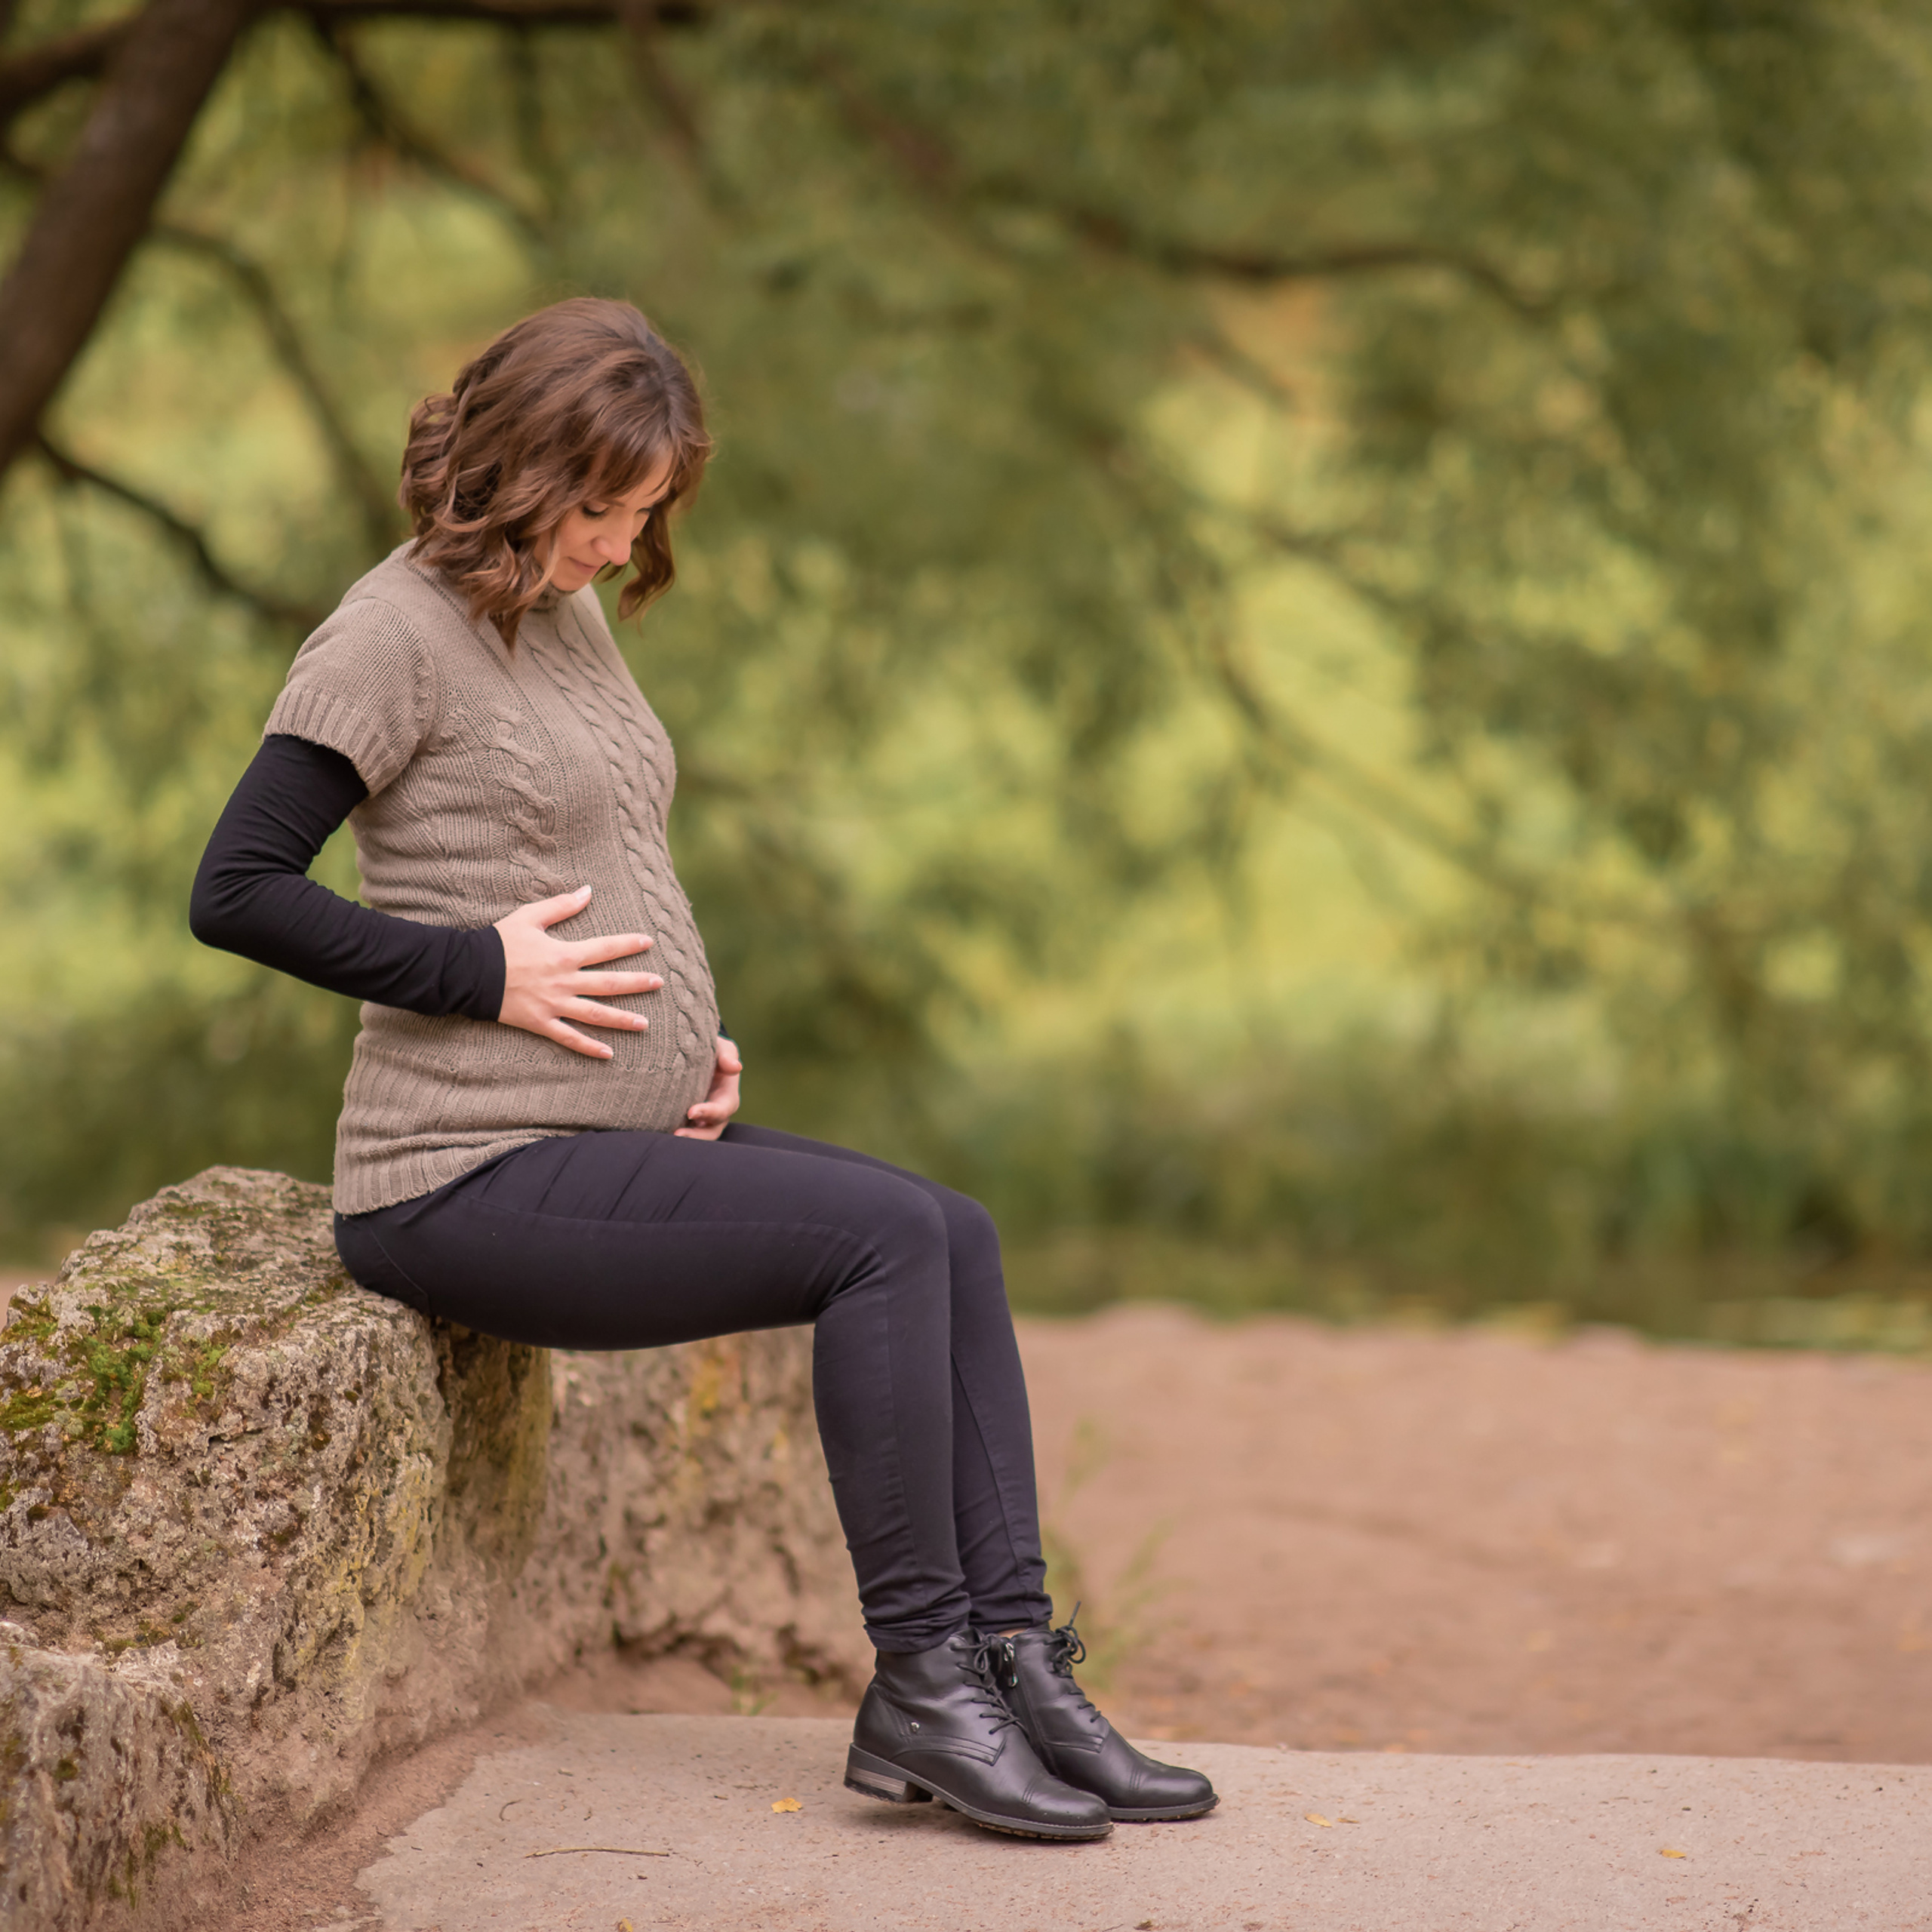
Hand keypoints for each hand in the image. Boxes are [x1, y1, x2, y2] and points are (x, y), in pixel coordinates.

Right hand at [494, 884, 661, 1059]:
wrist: (468, 972)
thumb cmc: (498, 941)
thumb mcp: (529, 917)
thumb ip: (561, 905)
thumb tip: (588, 890)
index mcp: (564, 954)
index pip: (606, 948)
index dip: (629, 945)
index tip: (649, 942)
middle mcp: (564, 981)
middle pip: (609, 984)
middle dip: (637, 983)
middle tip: (659, 983)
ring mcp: (554, 1005)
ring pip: (596, 1014)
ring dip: (622, 1019)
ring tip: (645, 1023)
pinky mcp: (541, 1023)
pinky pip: (569, 1038)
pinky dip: (589, 1047)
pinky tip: (609, 1053)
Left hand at [675, 1035, 742, 1138]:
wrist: (696, 1057)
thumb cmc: (713, 1052)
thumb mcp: (722, 1048)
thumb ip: (727, 1055)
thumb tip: (736, 1067)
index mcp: (727, 1097)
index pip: (722, 1110)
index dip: (709, 1112)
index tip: (691, 1112)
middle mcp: (716, 1114)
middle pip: (711, 1132)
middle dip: (696, 1136)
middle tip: (677, 1134)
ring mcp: (702, 1121)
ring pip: (696, 1137)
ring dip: (684, 1140)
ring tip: (665, 1139)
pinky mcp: (687, 1123)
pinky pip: (682, 1132)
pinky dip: (671, 1136)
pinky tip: (656, 1134)